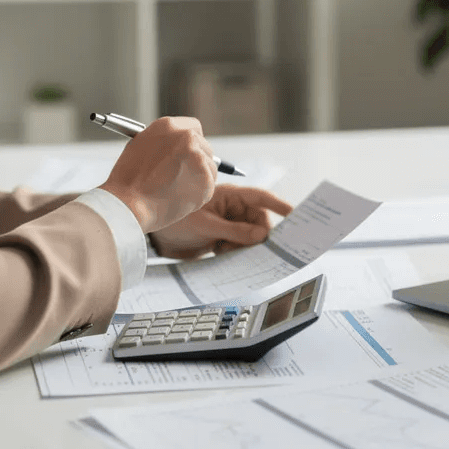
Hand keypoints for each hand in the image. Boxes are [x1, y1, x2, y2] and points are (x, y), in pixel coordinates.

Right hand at [99, 116, 216, 231]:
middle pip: (205, 147)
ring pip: (210, 167)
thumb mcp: (140, 147)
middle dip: (198, 162)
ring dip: (199, 179)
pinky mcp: (205, 179)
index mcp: (168, 126)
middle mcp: (186, 137)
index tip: (189, 153)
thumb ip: (164, 143)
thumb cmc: (128, 181)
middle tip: (183, 177)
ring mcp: (197, 157)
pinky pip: (209, 186)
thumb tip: (183, 147)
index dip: (193, 142)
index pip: (194, 127)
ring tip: (176, 190)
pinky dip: (199, 195)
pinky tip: (179, 199)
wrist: (128, 205)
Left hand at [150, 185, 294, 259]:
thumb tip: (262, 234)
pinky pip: (240, 245)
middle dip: (257, 235)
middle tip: (245, 247)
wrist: (154, 235)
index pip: (260, 198)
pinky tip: (220, 252)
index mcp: (230, 196)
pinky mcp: (224, 237)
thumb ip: (234, 230)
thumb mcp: (206, 225)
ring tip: (223, 248)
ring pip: (252, 236)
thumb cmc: (175, 221)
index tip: (295, 214)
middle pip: (260, 221)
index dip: (279, 205)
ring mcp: (229, 222)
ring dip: (244, 246)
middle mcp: (232, 208)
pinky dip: (235, 251)